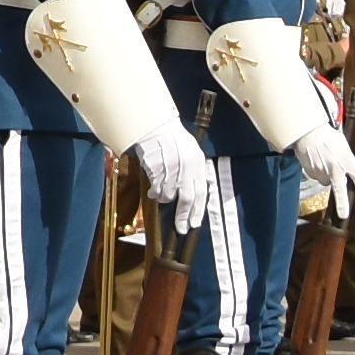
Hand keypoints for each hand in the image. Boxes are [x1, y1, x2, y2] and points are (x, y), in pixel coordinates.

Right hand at [134, 133, 225, 247]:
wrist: (155, 126)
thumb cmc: (173, 138)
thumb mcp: (191, 152)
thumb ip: (194, 171)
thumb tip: (194, 192)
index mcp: (198, 163)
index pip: (201, 193)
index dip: (197, 211)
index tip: (193, 224)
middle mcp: (186, 168)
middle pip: (186, 200)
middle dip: (183, 216)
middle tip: (181, 227)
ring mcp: (170, 169)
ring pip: (168, 195)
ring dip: (165, 198)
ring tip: (162, 194)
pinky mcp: (156, 170)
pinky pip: (155, 189)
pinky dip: (154, 192)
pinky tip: (153, 189)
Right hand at [292, 127, 354, 222]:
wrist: (307, 132)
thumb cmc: (327, 135)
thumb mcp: (343, 144)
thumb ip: (348, 158)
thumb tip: (350, 167)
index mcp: (347, 161)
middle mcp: (336, 170)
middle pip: (340, 191)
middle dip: (342, 205)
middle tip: (343, 215)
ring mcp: (322, 173)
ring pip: (326, 181)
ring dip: (327, 176)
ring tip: (325, 162)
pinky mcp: (311, 173)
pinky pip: (317, 176)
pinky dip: (318, 171)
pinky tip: (317, 161)